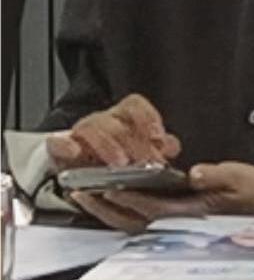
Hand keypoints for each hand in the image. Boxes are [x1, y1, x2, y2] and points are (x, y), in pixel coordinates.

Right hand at [46, 92, 180, 171]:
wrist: (78, 173)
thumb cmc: (114, 162)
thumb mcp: (140, 156)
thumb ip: (157, 149)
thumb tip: (171, 147)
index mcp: (122, 120)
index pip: (134, 106)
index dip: (148, 118)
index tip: (158, 137)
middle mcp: (102, 123)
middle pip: (117, 122)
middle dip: (134, 143)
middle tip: (147, 163)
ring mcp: (79, 135)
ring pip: (91, 128)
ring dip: (107, 144)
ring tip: (120, 163)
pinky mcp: (58, 150)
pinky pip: (57, 143)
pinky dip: (64, 146)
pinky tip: (73, 152)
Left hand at [68, 184, 213, 230]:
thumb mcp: (242, 178)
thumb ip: (217, 175)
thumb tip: (195, 173)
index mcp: (192, 213)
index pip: (152, 207)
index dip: (128, 197)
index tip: (106, 186)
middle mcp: (178, 225)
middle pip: (132, 220)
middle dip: (105, 207)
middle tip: (80, 192)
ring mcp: (173, 227)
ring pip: (130, 224)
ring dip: (106, 212)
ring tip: (86, 197)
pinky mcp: (172, 223)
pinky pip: (137, 221)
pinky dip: (118, 212)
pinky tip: (106, 200)